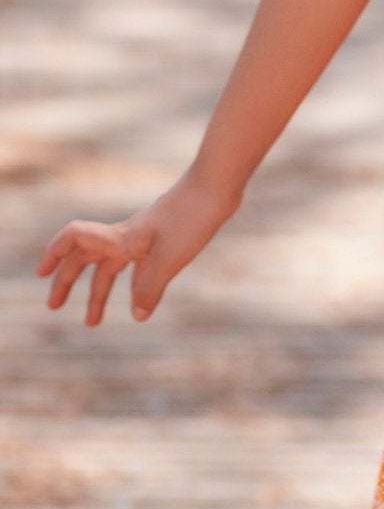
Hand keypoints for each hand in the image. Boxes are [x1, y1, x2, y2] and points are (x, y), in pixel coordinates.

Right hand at [34, 170, 241, 326]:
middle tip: (54, 307)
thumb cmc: (192, 216)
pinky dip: (129, 284)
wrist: (217, 187)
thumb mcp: (170, 257)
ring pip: (110, 265)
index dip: (54, 253)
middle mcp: (127, 236)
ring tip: (92, 321)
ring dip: (98, 291)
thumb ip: (150, 286)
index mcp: (121, 238)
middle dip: (67, 281)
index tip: (41, 274)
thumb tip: (137, 316)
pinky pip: (135, 265)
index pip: (75, 238)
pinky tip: (139, 301)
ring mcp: (144, 237)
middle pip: (86, 257)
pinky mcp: (163, 238)